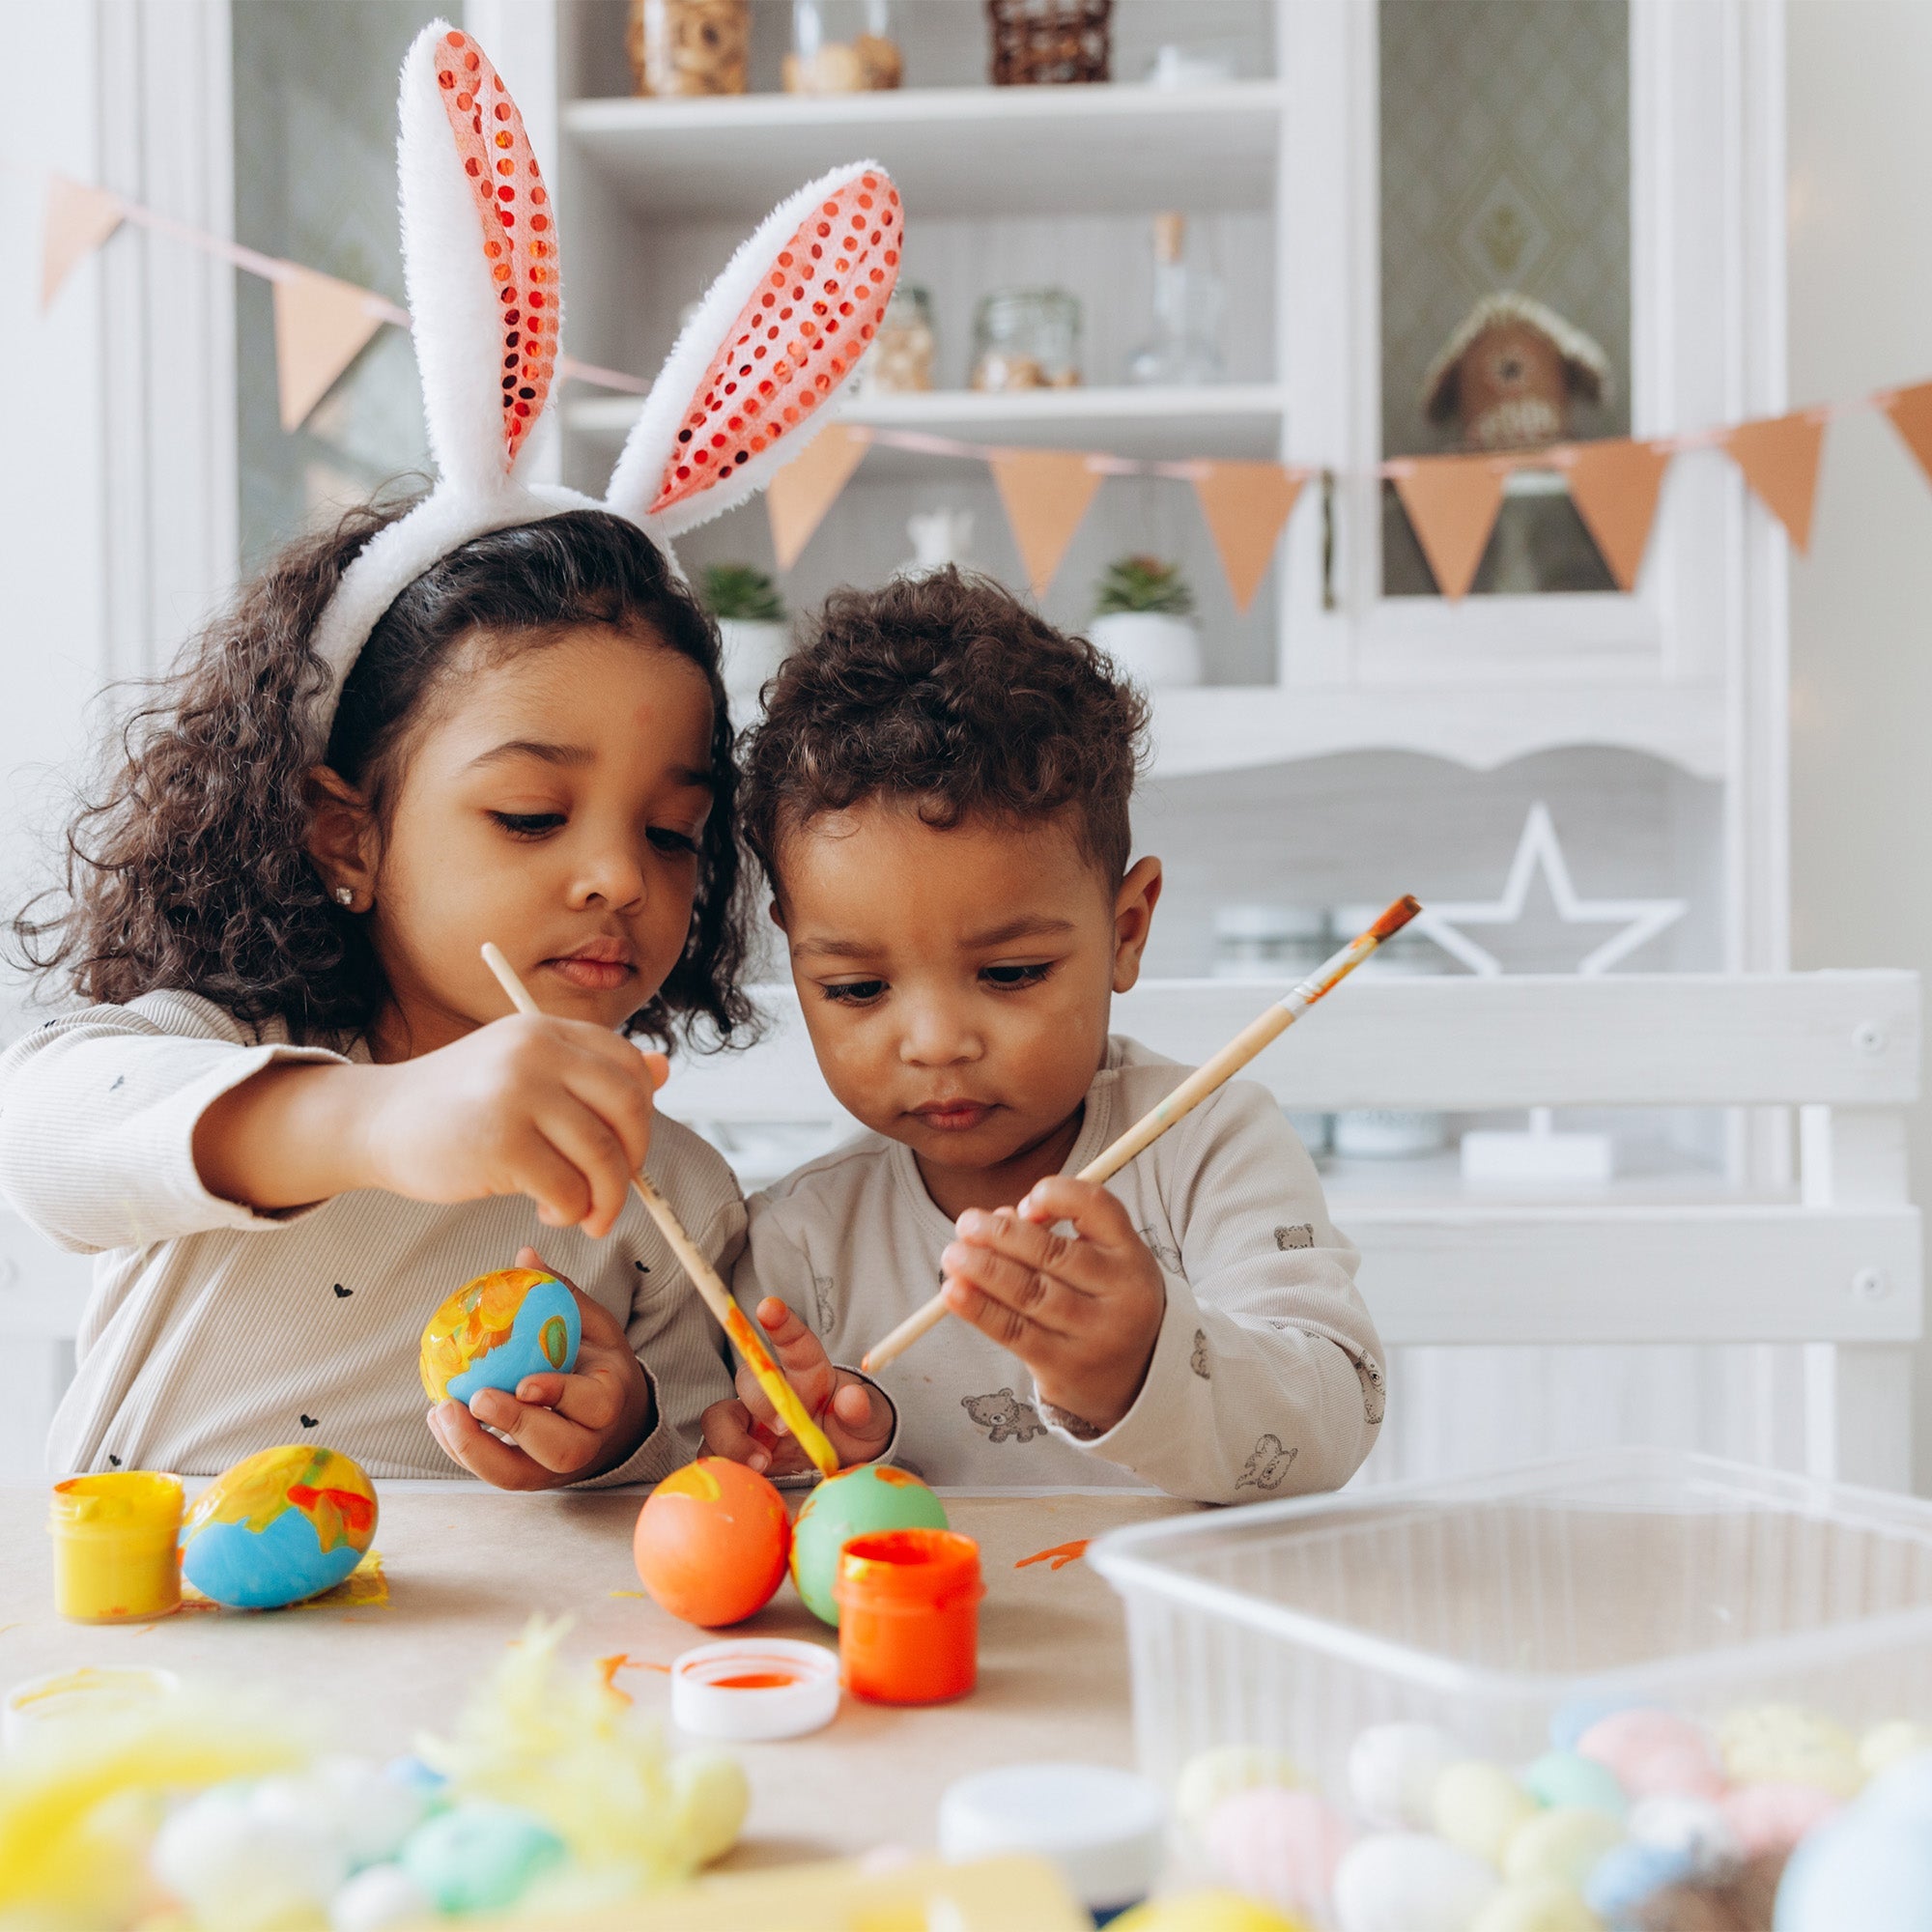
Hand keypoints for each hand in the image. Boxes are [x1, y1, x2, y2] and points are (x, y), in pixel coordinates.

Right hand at [363, 1019, 667, 1238]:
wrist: (376, 1121)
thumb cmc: (458, 1106)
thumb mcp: (525, 1072)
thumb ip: (589, 1073)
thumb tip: (664, 1069)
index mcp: (548, 1030)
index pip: (630, 1066)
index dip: (641, 1114)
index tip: (624, 1147)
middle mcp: (537, 1052)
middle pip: (628, 1107)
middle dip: (634, 1159)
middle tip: (615, 1191)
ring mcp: (518, 1094)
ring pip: (603, 1155)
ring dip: (605, 1199)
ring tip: (581, 1213)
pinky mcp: (500, 1143)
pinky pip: (568, 1190)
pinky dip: (570, 1212)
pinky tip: (547, 1211)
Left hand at [427, 1248, 653, 1487]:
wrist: (611, 1418)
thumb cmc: (597, 1363)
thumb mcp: (593, 1326)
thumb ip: (563, 1294)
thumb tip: (525, 1254)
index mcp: (608, 1401)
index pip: (593, 1405)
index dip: (559, 1396)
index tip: (526, 1382)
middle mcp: (586, 1442)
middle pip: (558, 1449)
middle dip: (515, 1425)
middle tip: (477, 1399)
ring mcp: (552, 1467)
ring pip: (515, 1473)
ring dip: (473, 1448)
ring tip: (441, 1413)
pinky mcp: (525, 1476)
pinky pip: (491, 1471)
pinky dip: (460, 1449)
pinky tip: (439, 1419)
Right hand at [699, 1297, 893, 1476]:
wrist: (841, 1463)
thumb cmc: (851, 1431)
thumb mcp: (870, 1422)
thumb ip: (863, 1410)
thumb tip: (852, 1401)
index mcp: (806, 1371)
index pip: (793, 1341)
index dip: (780, 1322)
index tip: (769, 1306)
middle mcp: (771, 1390)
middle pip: (748, 1379)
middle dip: (761, 1400)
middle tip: (785, 1427)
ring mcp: (749, 1421)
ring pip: (719, 1417)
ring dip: (733, 1439)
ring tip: (763, 1463)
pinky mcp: (736, 1450)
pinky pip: (713, 1453)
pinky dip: (725, 1464)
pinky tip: (748, 1477)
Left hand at [941, 1175, 1165, 1436]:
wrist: (1131, 1376)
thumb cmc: (1100, 1299)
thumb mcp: (1100, 1260)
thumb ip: (1054, 1233)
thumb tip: (996, 1218)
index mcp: (1132, 1253)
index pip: (1096, 1207)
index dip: (1055, 1196)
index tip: (1024, 1203)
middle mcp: (1122, 1293)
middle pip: (1054, 1253)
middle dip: (1001, 1234)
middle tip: (966, 1223)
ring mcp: (1096, 1334)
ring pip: (1029, 1293)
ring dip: (983, 1269)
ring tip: (952, 1255)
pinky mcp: (1065, 1366)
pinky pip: (1014, 1332)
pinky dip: (979, 1309)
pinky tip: (953, 1292)